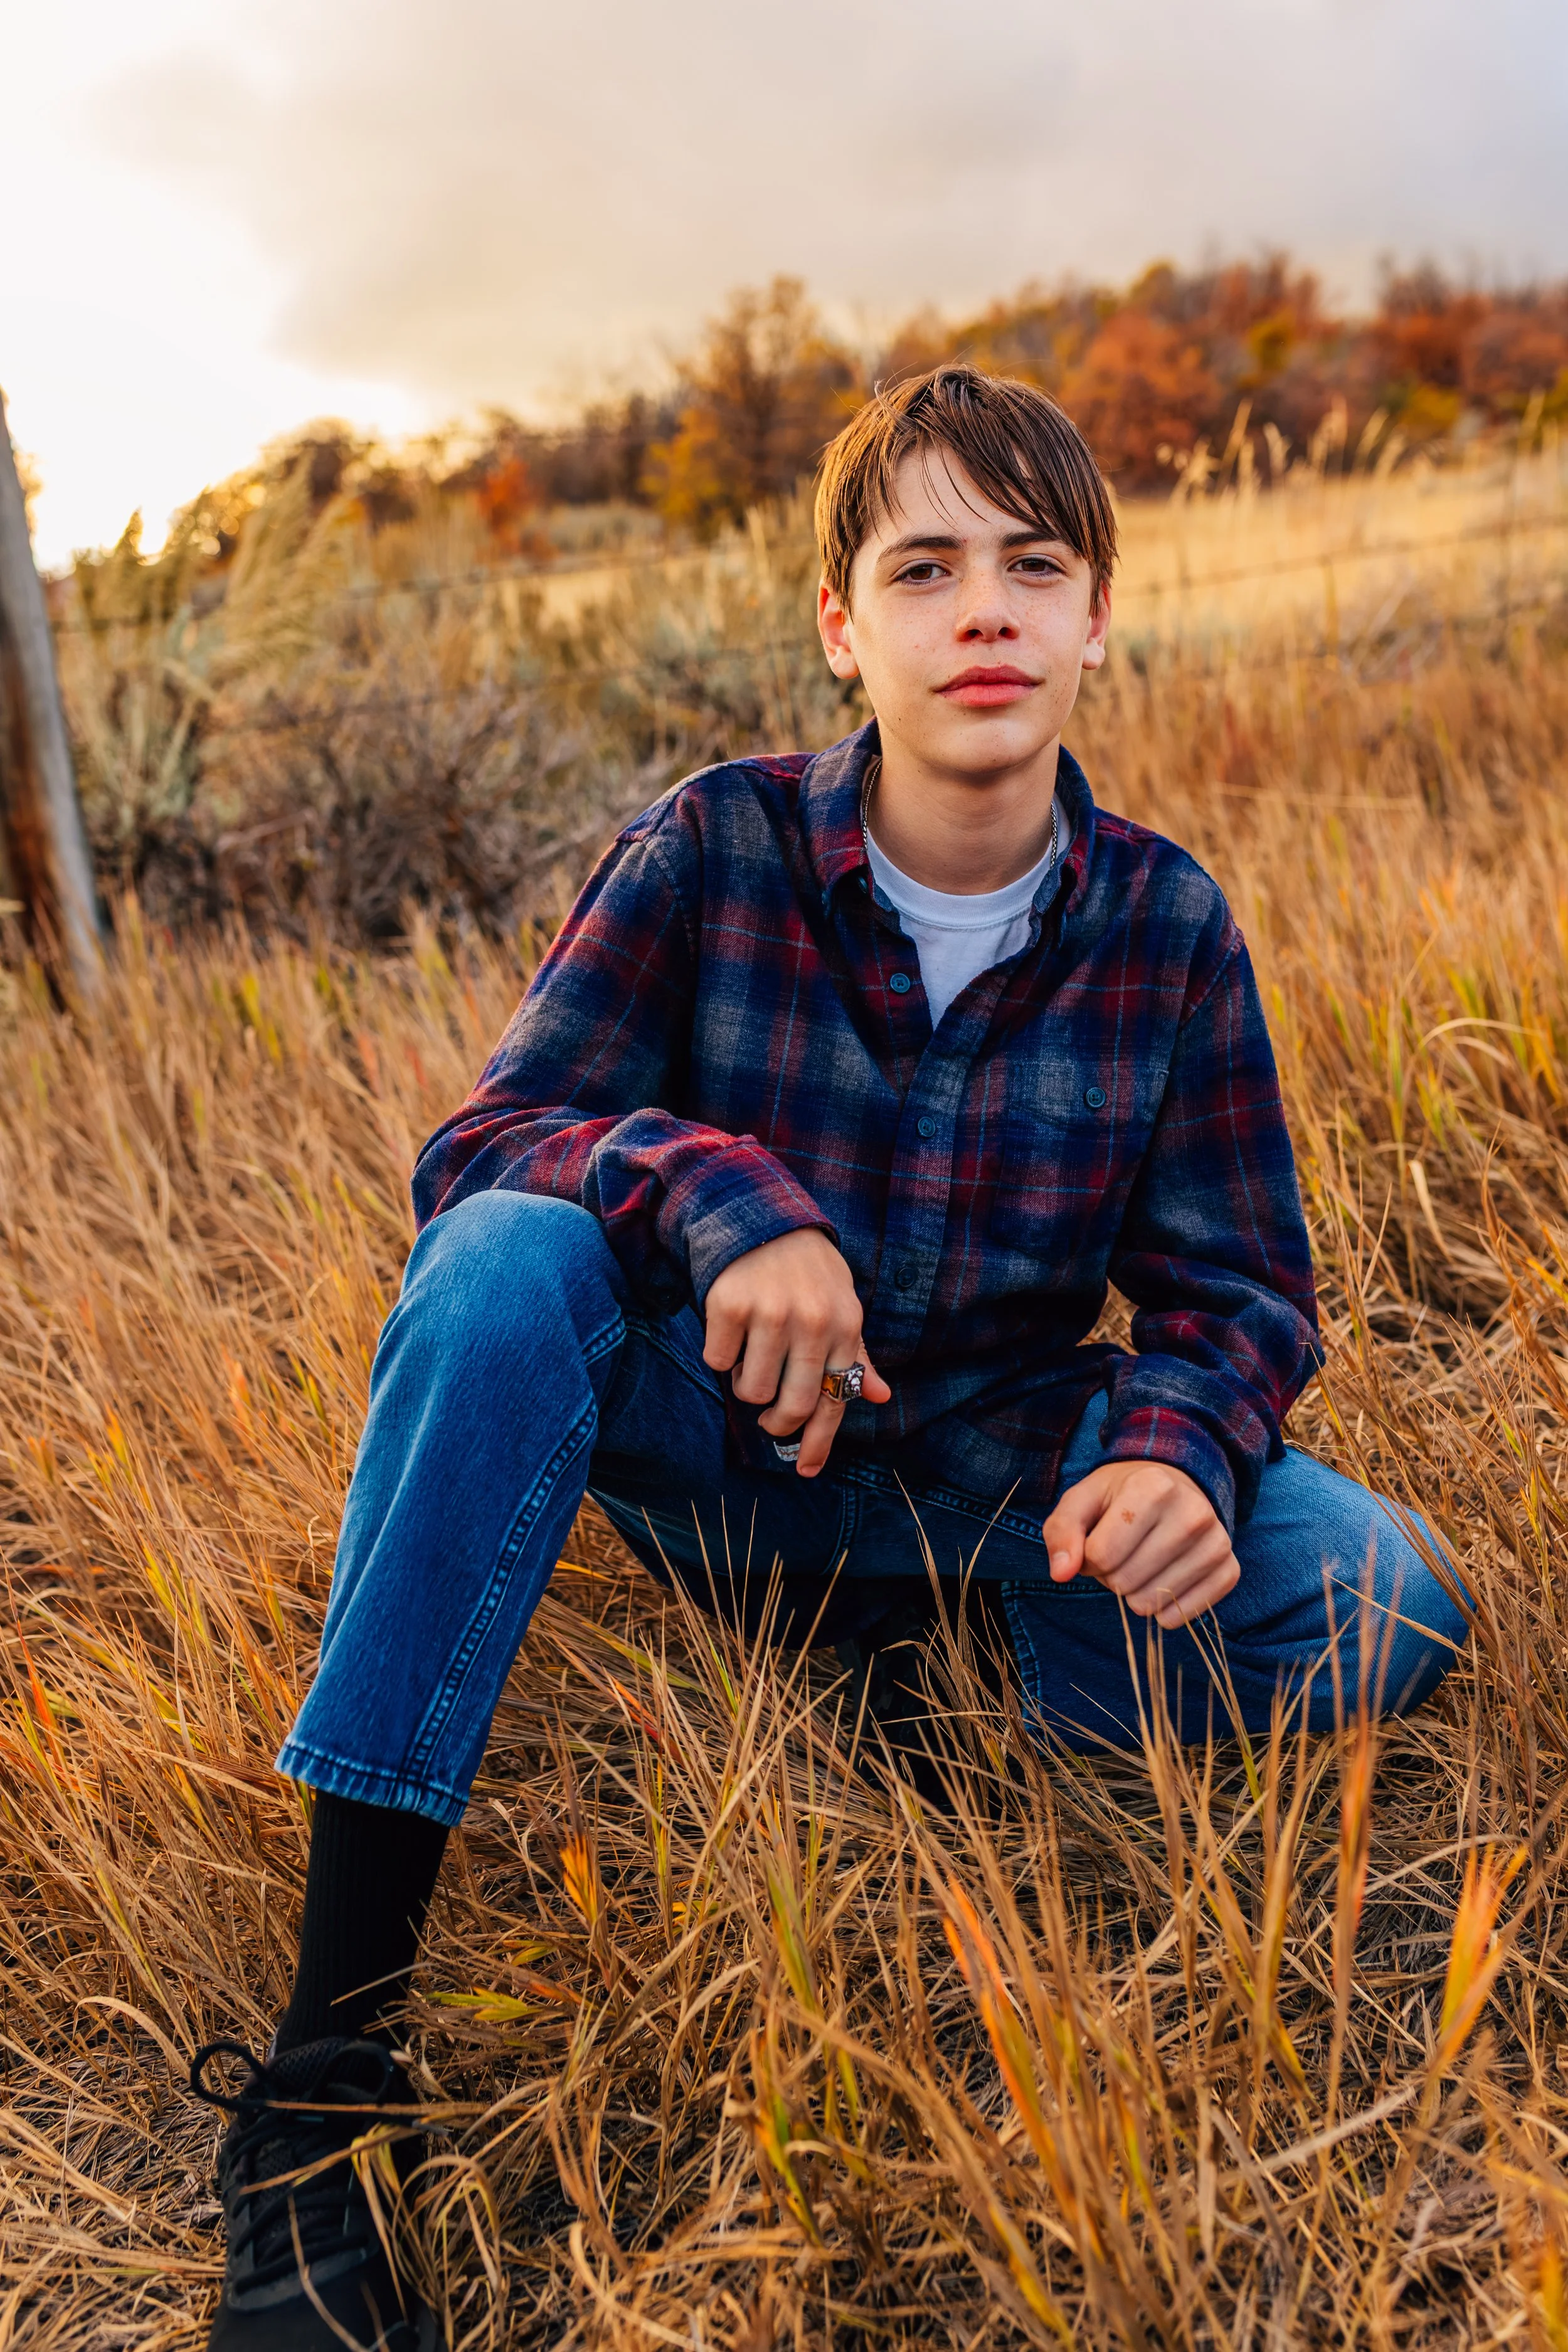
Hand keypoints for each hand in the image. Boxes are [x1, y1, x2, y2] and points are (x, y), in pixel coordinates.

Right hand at [703, 1229, 890, 1477]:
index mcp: (845, 1325)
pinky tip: (731, 1329)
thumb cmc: (806, 1270)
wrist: (760, 1215)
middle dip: (777, 1422)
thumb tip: (878, 1396)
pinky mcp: (729, 1306)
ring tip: (753, 1354)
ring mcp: (770, 1314)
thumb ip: (855, 1353)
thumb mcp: (841, 1304)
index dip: (818, 1440)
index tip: (805, 1469)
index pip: (836, 1397)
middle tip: (769, 1418)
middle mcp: (811, 1322)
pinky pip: (718, 1362)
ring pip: (753, 1390)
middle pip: (792, 1405)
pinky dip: (721, 1353)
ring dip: (748, 1383)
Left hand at [1042, 1461, 1237, 1628]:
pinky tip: (1162, 1579)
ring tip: (1140, 1561)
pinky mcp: (1229, 1570)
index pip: (1101, 1555)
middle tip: (1121, 1552)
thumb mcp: (1082, 1501)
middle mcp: (1193, 1513)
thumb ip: (1062, 1532)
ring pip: (1151, 1603)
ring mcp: (1217, 1543)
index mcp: (1153, 1487)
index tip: (1098, 1540)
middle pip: (1124, 1582)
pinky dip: (1164, 1607)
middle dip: (1111, 1575)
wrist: (1175, 1487)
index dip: (1088, 1557)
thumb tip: (1061, 1573)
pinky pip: (1183, 1615)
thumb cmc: (1121, 1497)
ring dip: (1134, 1592)